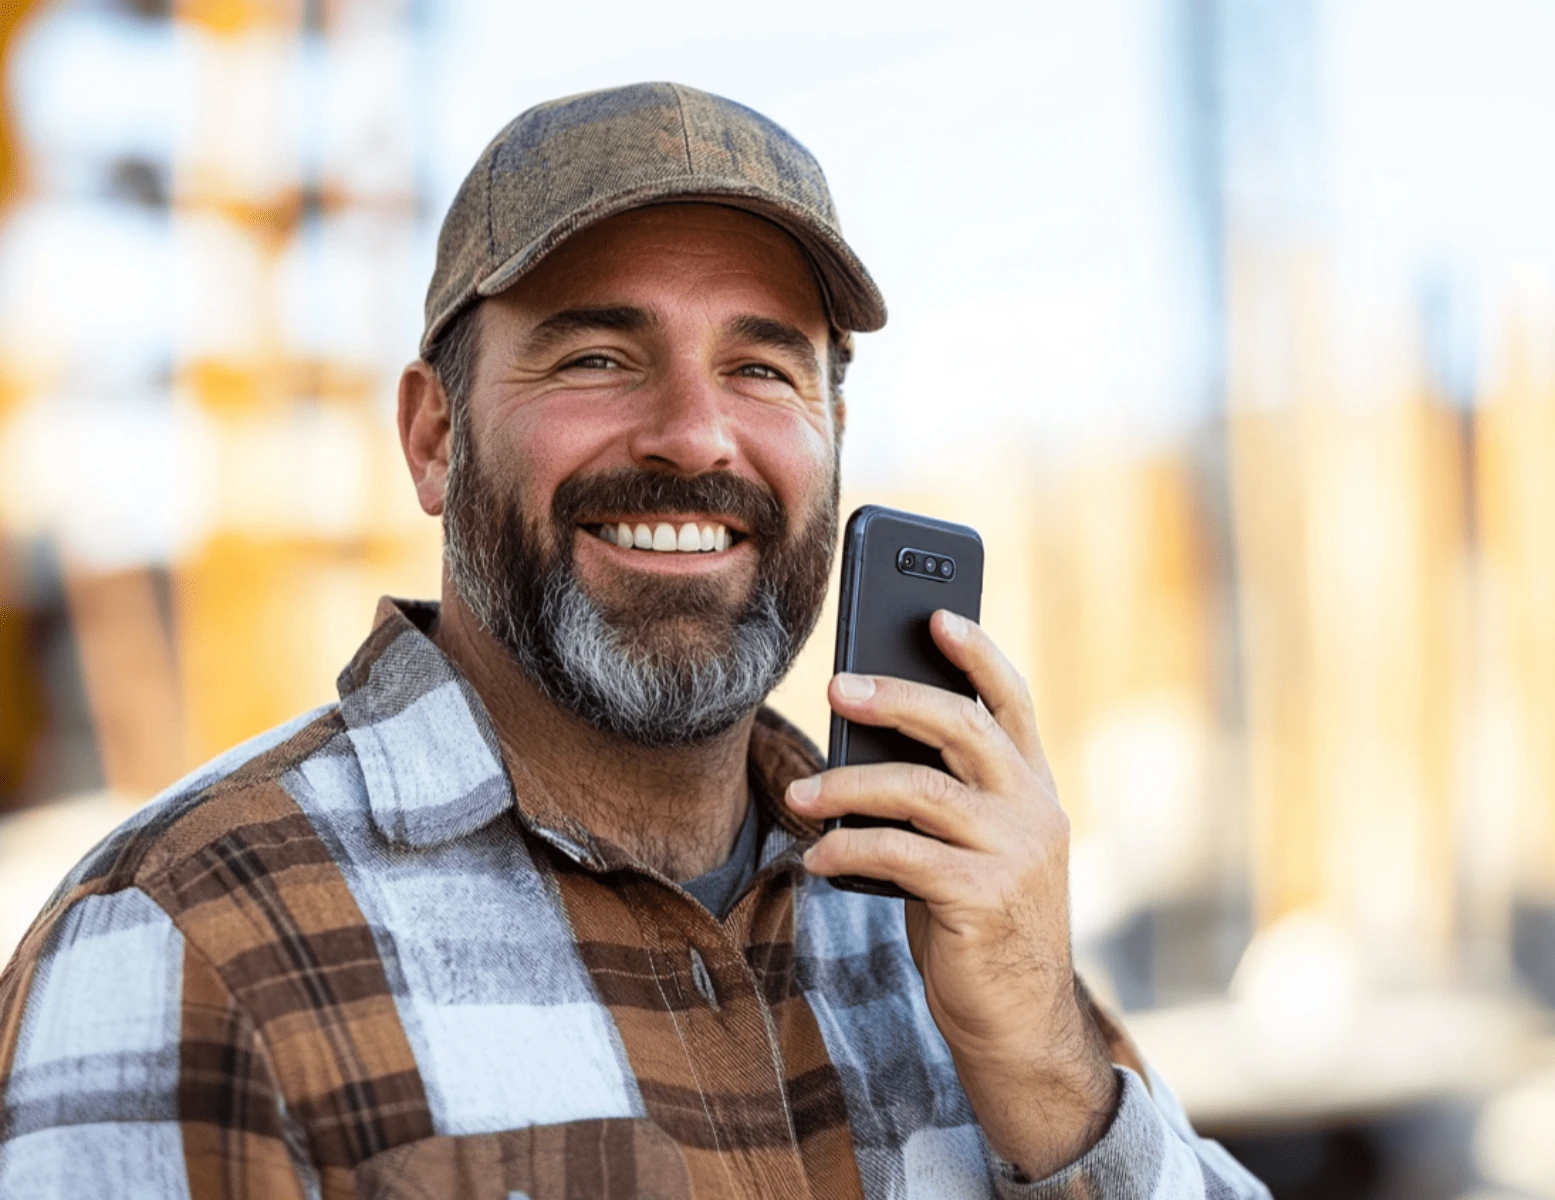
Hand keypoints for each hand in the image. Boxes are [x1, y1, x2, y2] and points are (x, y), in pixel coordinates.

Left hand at [785, 610, 1118, 1179]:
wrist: (1018, 1022)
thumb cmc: (978, 925)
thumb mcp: (970, 849)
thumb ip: (940, 797)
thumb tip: (862, 747)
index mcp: (1034, 790)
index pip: (1013, 703)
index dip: (978, 654)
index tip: (937, 614)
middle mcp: (1034, 811)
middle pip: (964, 726)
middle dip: (896, 696)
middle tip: (836, 686)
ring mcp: (1015, 854)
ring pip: (921, 789)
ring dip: (849, 785)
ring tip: (798, 794)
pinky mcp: (985, 898)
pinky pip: (901, 854)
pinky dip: (848, 850)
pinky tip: (816, 857)